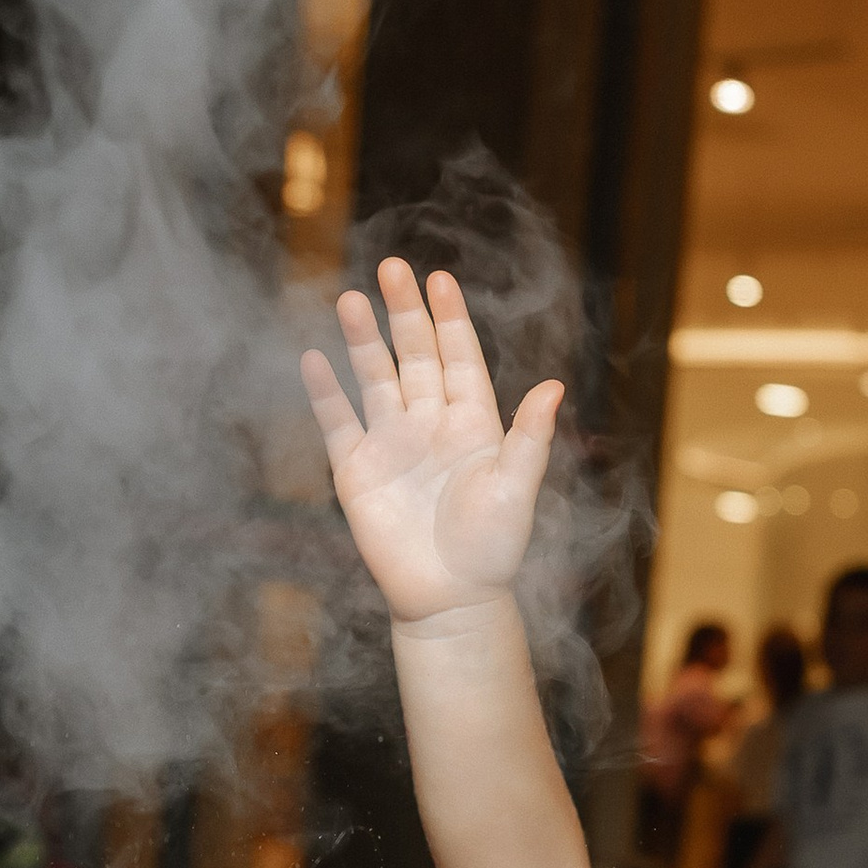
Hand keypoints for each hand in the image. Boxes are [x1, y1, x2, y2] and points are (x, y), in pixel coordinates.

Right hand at [301, 257, 562, 625]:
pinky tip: (314, 358)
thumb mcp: (516, 490)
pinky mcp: (357, 469)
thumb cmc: (492, 549)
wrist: (449, 598)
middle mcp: (430, 423)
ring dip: (362, 340)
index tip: (439, 280)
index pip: (459, 358)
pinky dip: (325, 392)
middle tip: (392, 269)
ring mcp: (391, 443)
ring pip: (374, 378)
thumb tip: (553, 389)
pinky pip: (337, 421)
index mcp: (473, 423)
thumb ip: (530, 439)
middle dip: (404, 313)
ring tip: (352, 300)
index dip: (449, 319)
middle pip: (415, 355)